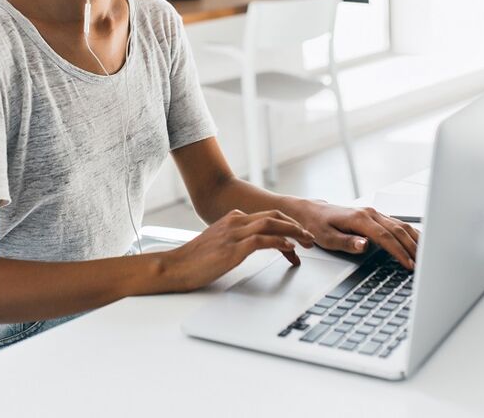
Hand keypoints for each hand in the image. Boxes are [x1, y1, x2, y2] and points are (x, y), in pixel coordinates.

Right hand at [157, 209, 315, 291]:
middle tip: (309, 237)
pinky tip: (290, 248)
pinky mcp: (233, 248)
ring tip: (307, 241)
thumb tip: (252, 245)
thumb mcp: (218, 243)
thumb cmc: (194, 260)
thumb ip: (235, 239)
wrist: (174, 267)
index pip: (266, 215)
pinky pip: (262, 240)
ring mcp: (234, 234)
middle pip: (273, 215)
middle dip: (295, 225)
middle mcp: (235, 221)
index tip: (299, 233)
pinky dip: (279, 242)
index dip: (286, 223)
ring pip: (271, 224)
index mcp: (232, 218)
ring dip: (293, 231)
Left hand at [298, 201, 419, 268]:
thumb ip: (347, 243)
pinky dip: (410, 233)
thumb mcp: (327, 238)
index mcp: (359, 218)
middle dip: (412, 248)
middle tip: (423, 265)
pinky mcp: (376, 216)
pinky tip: (418, 242)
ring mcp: (374, 213)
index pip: (385, 236)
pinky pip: (398, 224)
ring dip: (414, 240)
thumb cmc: (318, 225)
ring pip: (401, 225)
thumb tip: (365, 245)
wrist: (312, 212)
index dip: (399, 251)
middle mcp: (370, 213)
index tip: (409, 264)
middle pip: (398, 230)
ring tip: (426, 256)